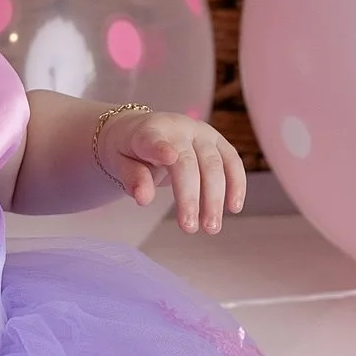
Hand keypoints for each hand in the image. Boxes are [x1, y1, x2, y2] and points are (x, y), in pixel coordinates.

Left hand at [94, 107, 246, 235]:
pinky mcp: (217, 140)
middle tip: (190, 228)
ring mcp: (201, 132)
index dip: (160, 148)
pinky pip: (232, 161)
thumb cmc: (129, 151)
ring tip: (211, 227)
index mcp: (148, 131)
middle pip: (188, 161)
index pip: (153, 140)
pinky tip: (234, 207)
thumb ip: (131, 178)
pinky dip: (236, 184)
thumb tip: (144, 199)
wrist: (141, 131)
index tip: (169, 157)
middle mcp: (178, 127)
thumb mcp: (118, 164)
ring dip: (216, 197)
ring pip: (215, 163)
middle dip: (192, 196)